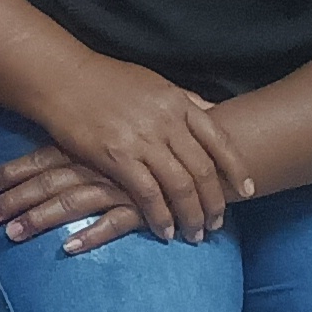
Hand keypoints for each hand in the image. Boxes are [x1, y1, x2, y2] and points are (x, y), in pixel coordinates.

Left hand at [0, 147, 159, 255]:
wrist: (220, 149)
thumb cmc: (171, 144)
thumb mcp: (131, 139)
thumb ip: (100, 146)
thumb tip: (65, 156)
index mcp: (96, 145)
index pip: (46, 157)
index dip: (16, 170)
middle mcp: (104, 163)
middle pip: (51, 181)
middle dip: (16, 198)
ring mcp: (124, 185)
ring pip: (74, 201)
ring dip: (40, 218)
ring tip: (13, 234)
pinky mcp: (147, 207)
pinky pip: (115, 222)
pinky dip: (91, 234)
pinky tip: (68, 246)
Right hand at [23, 55, 252, 241]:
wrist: (63, 78)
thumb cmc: (107, 80)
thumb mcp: (155, 84)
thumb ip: (185, 100)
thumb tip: (215, 111)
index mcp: (178, 103)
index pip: (219, 139)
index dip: (237, 168)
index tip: (247, 191)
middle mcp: (166, 121)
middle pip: (203, 169)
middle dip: (214, 202)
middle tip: (217, 223)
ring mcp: (142, 138)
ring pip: (180, 185)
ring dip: (191, 214)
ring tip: (194, 234)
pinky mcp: (117, 155)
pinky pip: (148, 193)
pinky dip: (160, 216)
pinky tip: (163, 231)